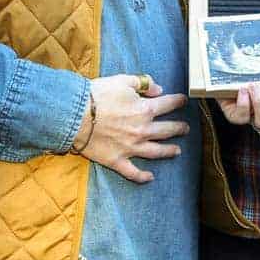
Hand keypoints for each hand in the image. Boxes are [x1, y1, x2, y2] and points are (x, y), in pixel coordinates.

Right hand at [74, 74, 189, 183]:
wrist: (73, 115)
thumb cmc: (97, 95)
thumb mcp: (123, 81)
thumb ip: (143, 83)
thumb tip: (159, 89)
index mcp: (145, 110)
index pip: (169, 104)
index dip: (179, 102)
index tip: (184, 101)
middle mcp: (142, 130)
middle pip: (167, 130)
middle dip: (179, 128)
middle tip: (186, 128)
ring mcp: (130, 148)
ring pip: (156, 152)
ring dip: (169, 151)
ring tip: (177, 151)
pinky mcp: (116, 160)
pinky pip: (132, 172)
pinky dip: (142, 177)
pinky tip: (150, 178)